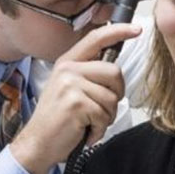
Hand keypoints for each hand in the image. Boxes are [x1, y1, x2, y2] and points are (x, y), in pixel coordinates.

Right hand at [10, 23, 142, 173]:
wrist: (38, 143)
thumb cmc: (57, 120)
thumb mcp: (68, 89)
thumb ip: (88, 75)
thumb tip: (115, 71)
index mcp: (68, 63)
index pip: (96, 38)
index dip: (118, 32)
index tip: (136, 30)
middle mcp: (68, 70)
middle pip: (114, 72)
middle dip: (116, 94)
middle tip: (102, 109)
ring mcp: (71, 85)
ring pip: (112, 98)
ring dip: (106, 117)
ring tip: (89, 122)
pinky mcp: (76, 103)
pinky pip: (105, 115)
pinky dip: (100, 129)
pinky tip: (85, 131)